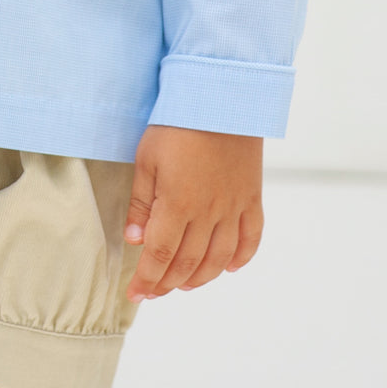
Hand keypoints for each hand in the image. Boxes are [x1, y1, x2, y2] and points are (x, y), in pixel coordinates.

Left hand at [124, 126, 263, 301]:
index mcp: (178, 204)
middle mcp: (209, 211)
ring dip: (200, 277)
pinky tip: (230, 268)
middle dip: (167, 284)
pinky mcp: (252, 196)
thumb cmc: (177, 124)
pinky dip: (242, 256)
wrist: (224, 93)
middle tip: (153, 292)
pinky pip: (252, 235)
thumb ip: (142, 205)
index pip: (159, 257)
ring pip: (219, 257)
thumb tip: (136, 241)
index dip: (147, 281)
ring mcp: (234, 205)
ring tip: (183, 284)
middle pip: (187, 263)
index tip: (134, 294)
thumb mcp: (147, 161)